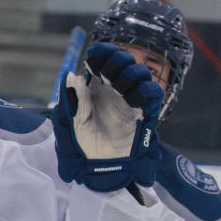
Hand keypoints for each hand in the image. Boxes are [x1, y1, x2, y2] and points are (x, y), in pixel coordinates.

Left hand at [51, 43, 163, 190]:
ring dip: (132, 75)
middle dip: (118, 61)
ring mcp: (130, 100)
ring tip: (121, 90)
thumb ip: (69, 98)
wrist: (97, 168)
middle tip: (108, 76)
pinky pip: (154, 94)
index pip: (103, 57)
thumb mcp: (67, 122)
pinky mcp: (144, 114)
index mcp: (94, 87)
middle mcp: (113, 90)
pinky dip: (147, 91)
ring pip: (141, 73)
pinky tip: (134, 101)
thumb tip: (72, 75)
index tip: (96, 58)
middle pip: (124, 60)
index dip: (103, 52)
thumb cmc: (80, 145)